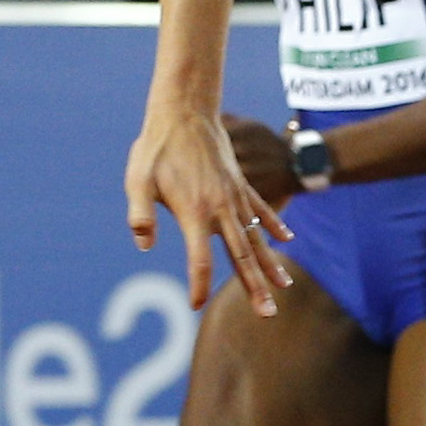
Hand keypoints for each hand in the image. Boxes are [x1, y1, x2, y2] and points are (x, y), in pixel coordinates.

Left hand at [129, 103, 292, 315]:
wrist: (185, 110)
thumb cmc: (157, 146)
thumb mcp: (138, 178)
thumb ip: (140, 213)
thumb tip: (144, 244)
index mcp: (194, 211)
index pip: (200, 259)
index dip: (199, 284)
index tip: (195, 305)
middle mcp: (220, 209)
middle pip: (241, 256)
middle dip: (254, 287)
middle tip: (268, 314)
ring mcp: (235, 196)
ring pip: (257, 237)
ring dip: (270, 264)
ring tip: (285, 287)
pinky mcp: (241, 184)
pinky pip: (262, 210)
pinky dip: (275, 226)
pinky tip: (287, 241)